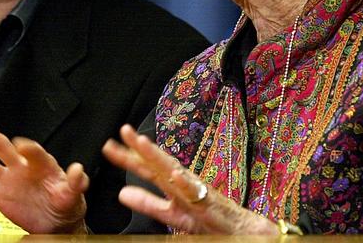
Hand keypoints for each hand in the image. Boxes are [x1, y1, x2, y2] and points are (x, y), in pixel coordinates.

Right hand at [0, 120, 88, 233]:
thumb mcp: (74, 194)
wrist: (57, 223)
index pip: (33, 152)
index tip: (21, 145)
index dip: (27, 148)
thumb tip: (77, 169)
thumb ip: (75, 182)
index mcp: (42, 164)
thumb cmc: (67, 203)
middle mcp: (21, 167)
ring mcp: (8, 180)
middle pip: (4, 148)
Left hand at [102, 124, 278, 234]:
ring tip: (142, 143)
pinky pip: (200, 197)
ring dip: (160, 157)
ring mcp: (201, 195)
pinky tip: (175, 175)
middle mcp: (187, 186)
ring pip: (177, 174)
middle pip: (160, 165)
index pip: (149, 171)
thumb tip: (123, 193)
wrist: (252, 235)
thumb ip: (151, 205)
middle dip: (141, 148)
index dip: (129, 158)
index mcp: (176, 189)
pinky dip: (188, 184)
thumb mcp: (176, 216)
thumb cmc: (215, 224)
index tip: (110, 145)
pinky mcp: (215, 209)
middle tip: (123, 130)